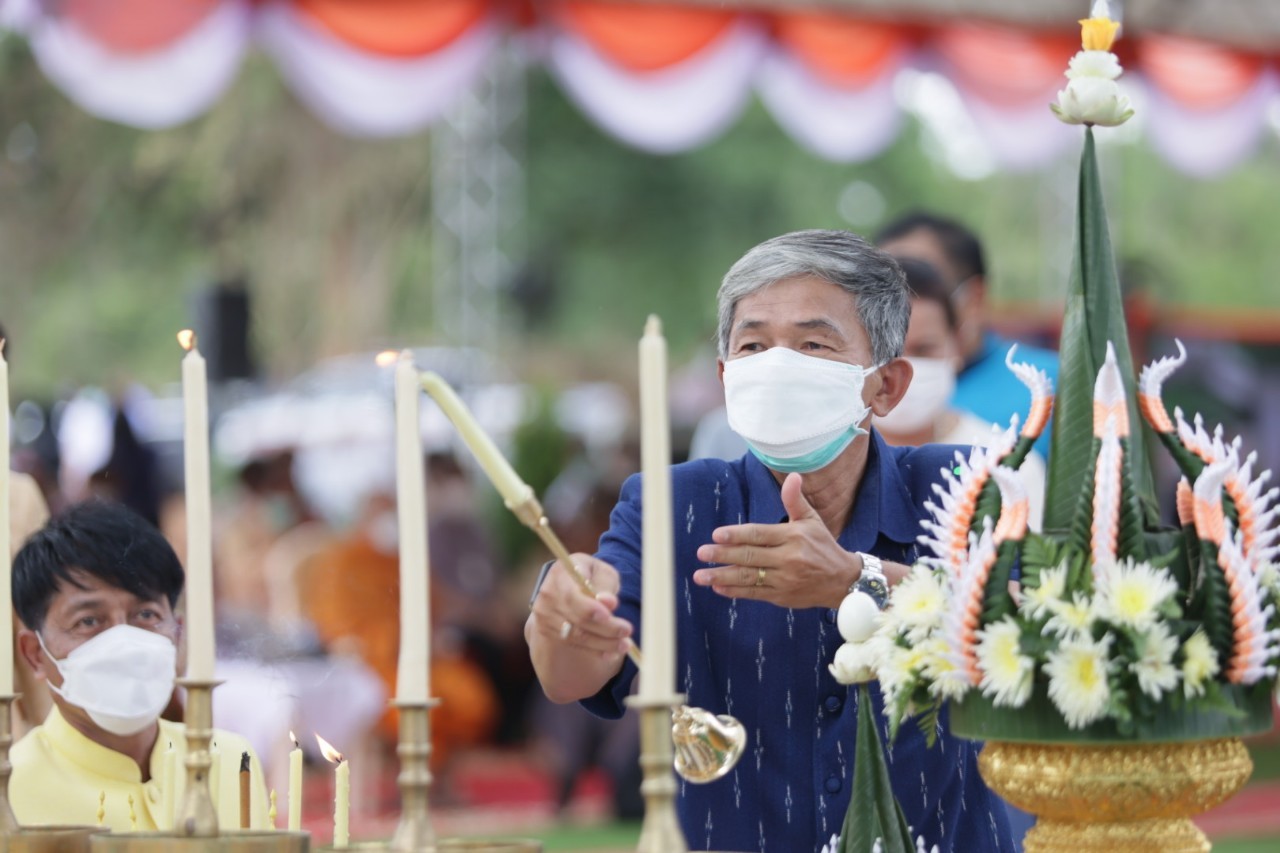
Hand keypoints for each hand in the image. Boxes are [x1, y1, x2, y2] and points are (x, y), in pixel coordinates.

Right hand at [529, 553, 632, 660]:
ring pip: (576, 635)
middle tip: (627, 630)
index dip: (589, 608)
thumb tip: (608, 602)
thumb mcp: (602, 572)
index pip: (571, 596)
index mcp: (559, 574)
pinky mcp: (549, 632)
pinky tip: (612, 652)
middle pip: (575, 619)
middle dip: (605, 627)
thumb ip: (605, 585)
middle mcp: (547, 595)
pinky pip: (575, 645)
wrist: (572, 585)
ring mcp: (545, 616)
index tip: (608, 615)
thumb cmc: (591, 576)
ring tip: (625, 644)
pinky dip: (595, 650)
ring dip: (603, 642)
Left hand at [692, 472, 856, 608]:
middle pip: (750, 556)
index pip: (759, 534)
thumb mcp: (812, 520)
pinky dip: (735, 591)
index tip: (716, 535)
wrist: (842, 581)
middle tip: (701, 553)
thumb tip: (793, 476)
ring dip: (722, 577)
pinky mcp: (781, 597)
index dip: (736, 535)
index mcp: (793, 537)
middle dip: (723, 555)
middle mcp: (788, 559)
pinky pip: (754, 594)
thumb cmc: (823, 546)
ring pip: (749, 578)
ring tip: (700, 576)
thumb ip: (795, 500)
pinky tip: (718, 587)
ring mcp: (784, 580)